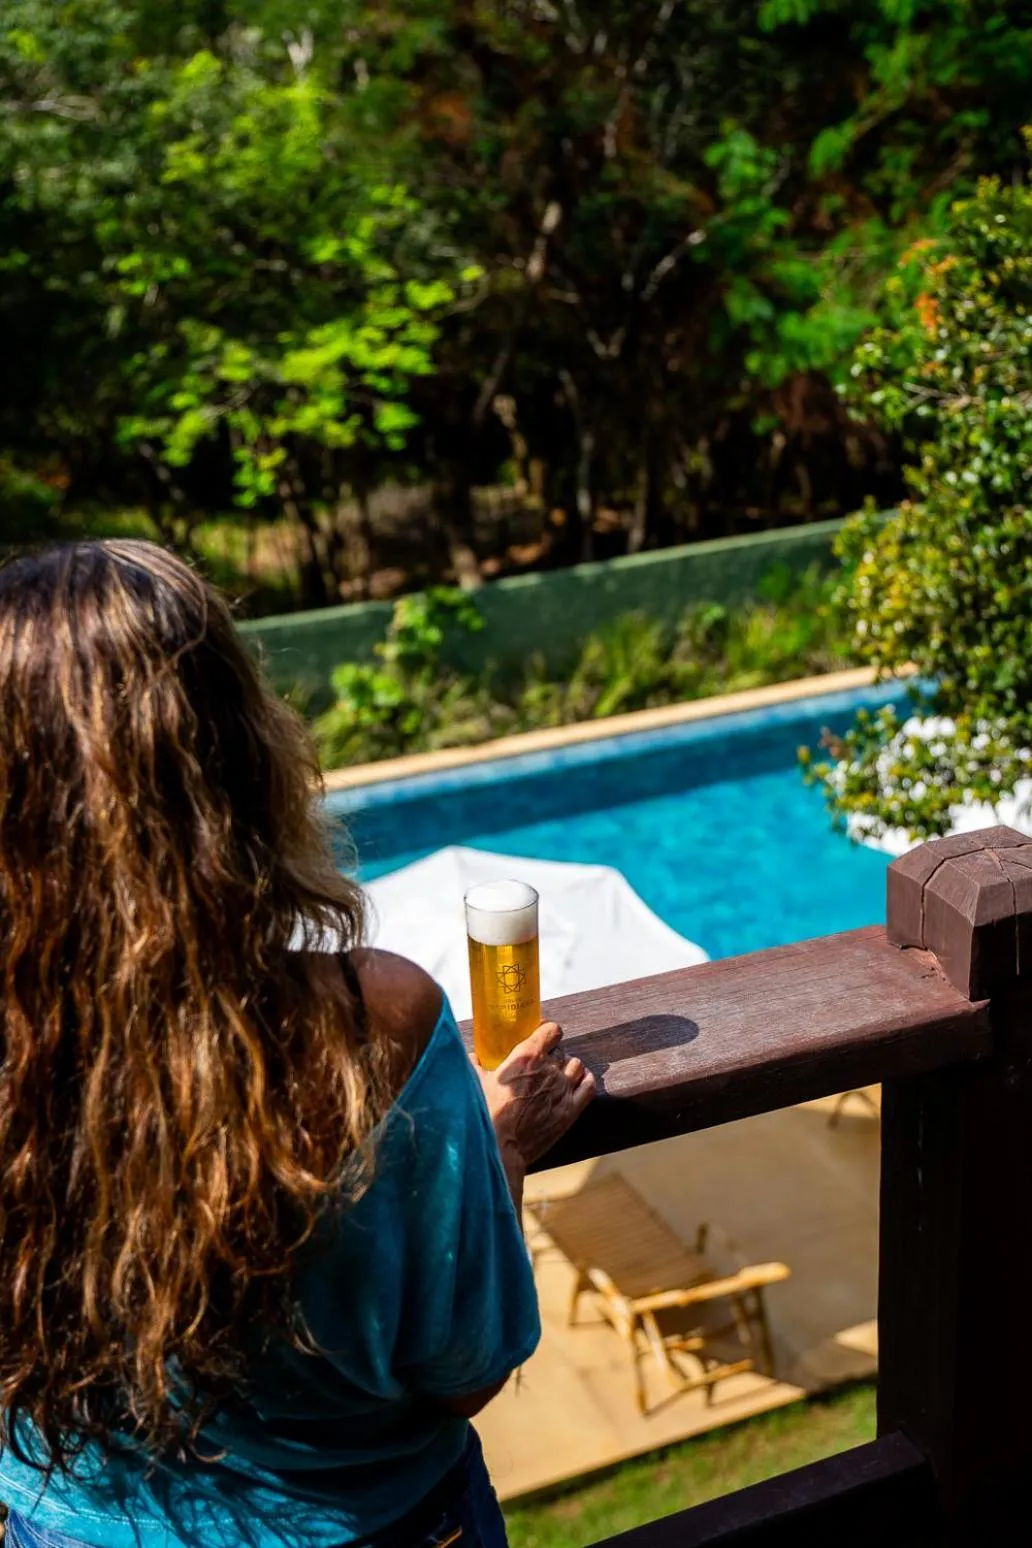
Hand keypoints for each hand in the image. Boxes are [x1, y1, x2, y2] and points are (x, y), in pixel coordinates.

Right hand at [476, 1021, 595, 1170]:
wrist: (501, 1147)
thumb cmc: (487, 1114)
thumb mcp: (476, 1083)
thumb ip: (476, 1065)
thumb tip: (473, 1057)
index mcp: (527, 1057)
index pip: (551, 1030)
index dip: (548, 1032)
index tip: (542, 1038)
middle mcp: (549, 1069)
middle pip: (562, 1050)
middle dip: (553, 1055)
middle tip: (542, 1066)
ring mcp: (563, 1089)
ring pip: (576, 1065)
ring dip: (568, 1068)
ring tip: (558, 1076)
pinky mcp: (571, 1109)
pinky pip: (589, 1086)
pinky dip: (585, 1081)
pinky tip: (578, 1083)